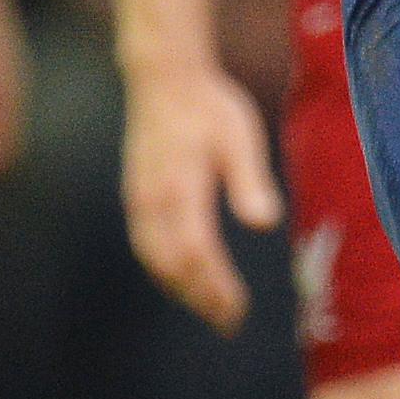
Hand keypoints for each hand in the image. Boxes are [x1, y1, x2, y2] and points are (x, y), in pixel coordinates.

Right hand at [120, 61, 281, 332]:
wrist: (164, 77)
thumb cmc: (210, 105)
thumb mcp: (240, 135)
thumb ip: (249, 180)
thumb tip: (264, 224)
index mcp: (181, 188)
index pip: (197, 253)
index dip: (215, 287)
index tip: (237, 308)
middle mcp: (153, 200)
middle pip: (173, 265)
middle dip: (200, 297)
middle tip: (229, 322)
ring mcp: (139, 199)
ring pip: (154, 260)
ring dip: (181, 289)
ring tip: (210, 309)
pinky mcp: (135, 195)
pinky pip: (145, 245)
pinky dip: (164, 270)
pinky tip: (184, 278)